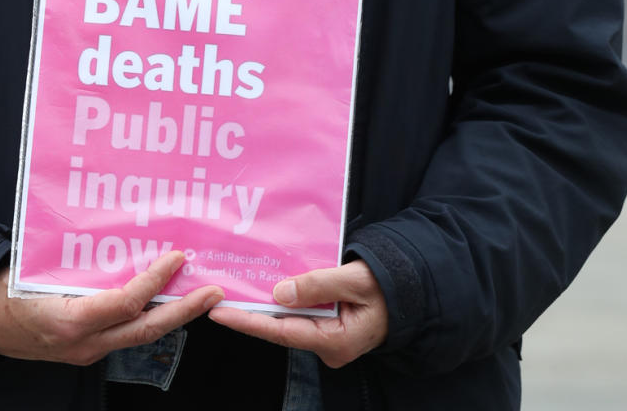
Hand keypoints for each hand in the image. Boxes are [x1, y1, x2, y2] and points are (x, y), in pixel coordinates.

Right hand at [0, 251, 223, 364]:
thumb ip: (78, 263)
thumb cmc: (8, 289)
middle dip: (185, 311)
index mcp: (73, 320)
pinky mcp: (88, 352)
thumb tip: (116, 234)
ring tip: (197, 293)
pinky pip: (126, 334)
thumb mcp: (39, 271)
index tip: (177, 257)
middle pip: (147, 329)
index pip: (127, 302)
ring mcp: (88, 352)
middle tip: (214, 291)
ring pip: (140, 335)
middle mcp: (86, 344)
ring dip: (171, 315)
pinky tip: (161, 299)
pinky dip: (147, 316)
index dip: (156, 280)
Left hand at [207, 260, 387, 368]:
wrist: (411, 291)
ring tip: (232, 292)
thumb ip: (317, 285)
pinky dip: (281, 303)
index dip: (248, 321)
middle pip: (280, 329)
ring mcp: (327, 339)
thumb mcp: (354, 280)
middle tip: (215, 301)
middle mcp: (327, 347)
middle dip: (249, 314)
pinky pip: (299, 315)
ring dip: (263, 307)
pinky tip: (263, 289)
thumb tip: (279, 292)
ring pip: (288, 322)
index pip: (281, 332)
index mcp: (334, 341)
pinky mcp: (328, 328)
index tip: (218, 313)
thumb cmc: (386, 285)